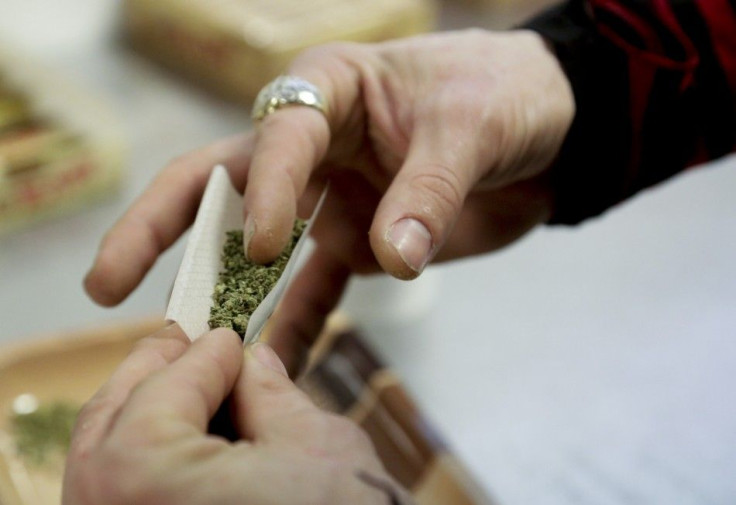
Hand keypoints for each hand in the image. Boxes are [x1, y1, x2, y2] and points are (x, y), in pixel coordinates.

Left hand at [63, 325, 394, 504]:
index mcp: (144, 474)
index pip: (165, 387)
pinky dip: (143, 465)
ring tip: (188, 389)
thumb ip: (270, 393)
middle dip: (154, 372)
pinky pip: (116, 499)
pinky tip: (185, 445)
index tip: (229, 335)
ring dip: (142, 415)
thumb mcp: (314, 445)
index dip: (206, 352)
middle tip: (191, 343)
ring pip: (102, 463)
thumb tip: (252, 366)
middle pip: (112, 419)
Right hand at [84, 29, 573, 370]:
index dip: (265, 191)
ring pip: (260, 247)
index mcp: (330, 88)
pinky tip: (272, 364)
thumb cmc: (505, 95)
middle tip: (110, 281)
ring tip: (187, 347)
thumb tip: (390, 261)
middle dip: (164, 229)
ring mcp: (330, 196)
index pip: (278, 136)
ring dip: (225, 295)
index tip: (262, 246)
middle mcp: (315, 144)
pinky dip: (296, 323)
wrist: (548, 127)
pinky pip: (317, 285)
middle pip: (222, 184)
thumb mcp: (472, 128)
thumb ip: (429, 191)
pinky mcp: (357, 239)